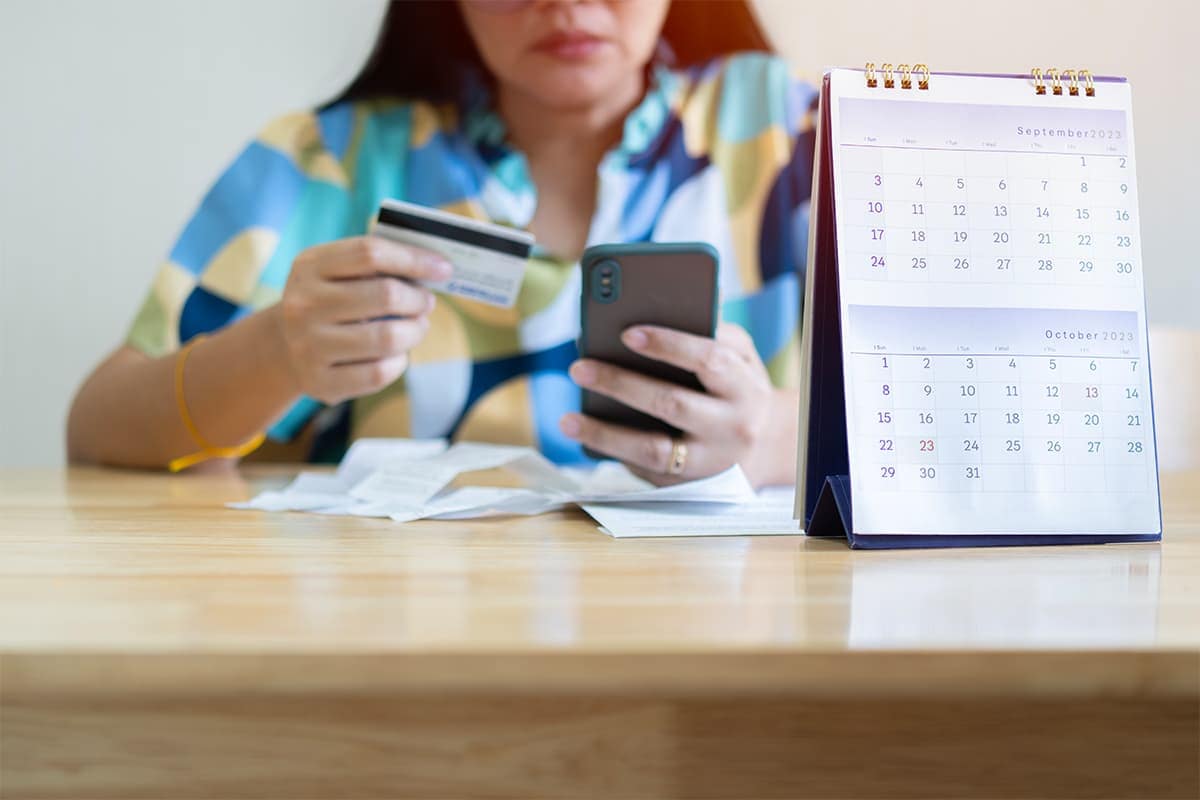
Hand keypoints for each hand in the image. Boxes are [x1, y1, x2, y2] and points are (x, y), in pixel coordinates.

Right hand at [271, 236, 450, 404]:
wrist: (285, 347)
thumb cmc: (330, 301)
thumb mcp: (338, 272)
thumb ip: (377, 263)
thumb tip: (434, 266)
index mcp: (309, 266)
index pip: (371, 253)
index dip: (414, 259)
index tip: (444, 268)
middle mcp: (302, 304)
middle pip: (386, 295)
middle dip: (419, 299)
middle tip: (427, 302)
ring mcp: (308, 345)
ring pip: (388, 337)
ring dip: (415, 331)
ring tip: (417, 326)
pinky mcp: (320, 381)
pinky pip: (379, 373)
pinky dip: (399, 362)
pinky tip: (397, 354)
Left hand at [560, 322, 780, 486]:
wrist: (765, 446)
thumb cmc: (738, 386)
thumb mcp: (741, 356)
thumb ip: (714, 330)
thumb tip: (668, 304)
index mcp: (744, 386)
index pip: (708, 360)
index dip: (669, 345)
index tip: (627, 333)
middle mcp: (731, 427)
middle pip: (672, 404)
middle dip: (622, 384)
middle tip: (579, 366)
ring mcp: (709, 461)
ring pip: (652, 449)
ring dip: (605, 434)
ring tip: (567, 419)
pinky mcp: (688, 484)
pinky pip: (644, 470)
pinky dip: (612, 452)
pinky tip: (585, 435)